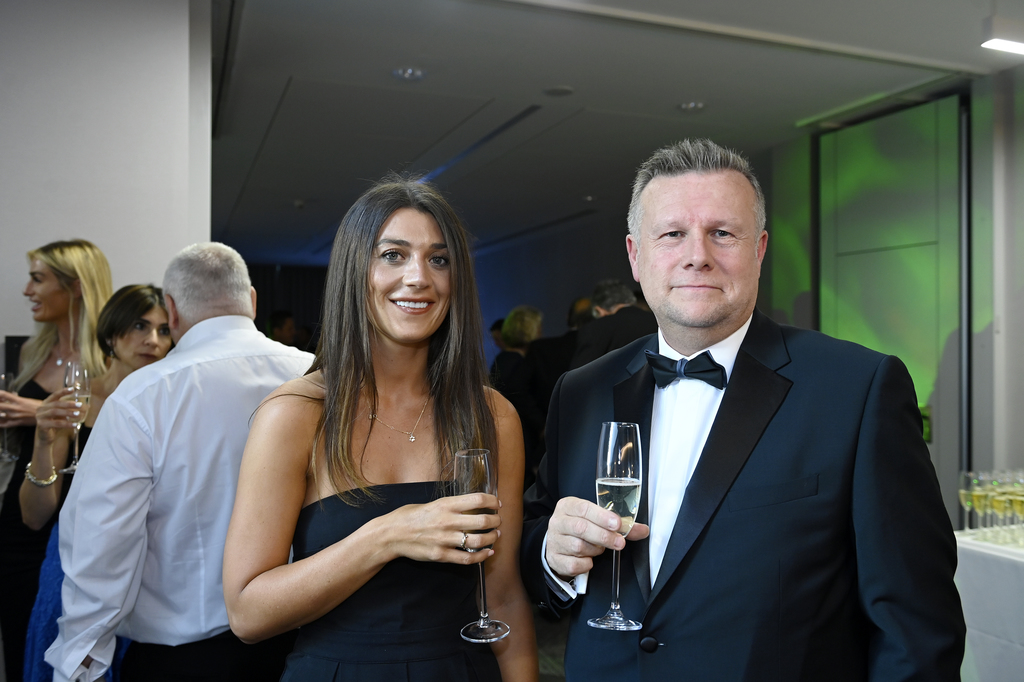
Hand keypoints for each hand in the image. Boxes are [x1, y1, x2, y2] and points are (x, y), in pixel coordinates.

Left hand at [0, 390, 42, 427]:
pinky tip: (0, 421)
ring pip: (0, 415)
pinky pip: (4, 424)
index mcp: (19, 400)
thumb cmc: (38, 406)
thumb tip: (8, 396)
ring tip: (0, 412)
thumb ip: (16, 398)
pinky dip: (0, 423)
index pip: (3, 394)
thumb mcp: (27, 400)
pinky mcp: (17, 423)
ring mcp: (15, 416)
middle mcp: (15, 408)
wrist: (47, 415)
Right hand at [34, 388, 79, 442]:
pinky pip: (56, 423)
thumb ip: (70, 409)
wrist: (45, 437)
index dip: (63, 391)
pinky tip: (75, 425)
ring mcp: (40, 416)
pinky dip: (66, 424)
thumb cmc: (54, 424)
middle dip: (69, 404)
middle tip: (80, 405)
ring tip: (78, 414)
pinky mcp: (41, 425)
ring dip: (68, 413)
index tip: (72, 389)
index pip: (55, 395)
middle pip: (56, 404)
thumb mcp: (62, 415)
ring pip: (55, 412)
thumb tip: (87, 406)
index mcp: (46, 403)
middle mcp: (41, 408)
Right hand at [382, 492, 500, 564]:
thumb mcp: (430, 503)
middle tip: (498, 520)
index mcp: (445, 504)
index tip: (497, 503)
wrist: (390, 535)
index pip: (477, 500)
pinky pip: (467, 559)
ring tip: (495, 535)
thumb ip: (450, 505)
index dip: (492, 501)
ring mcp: (444, 540)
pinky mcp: (441, 555)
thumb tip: (471, 506)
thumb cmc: (409, 516)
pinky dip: (481, 556)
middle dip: (496, 521)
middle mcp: (447, 521)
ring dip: (492, 538)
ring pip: (478, 541)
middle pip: (482, 521)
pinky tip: (487, 553)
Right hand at [545, 496, 649, 579]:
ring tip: (600, 548)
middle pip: (581, 528)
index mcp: (568, 506)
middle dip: (604, 536)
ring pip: (578, 547)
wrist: (558, 542)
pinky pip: (573, 564)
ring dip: (595, 550)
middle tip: (620, 543)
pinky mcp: (554, 558)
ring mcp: (554, 540)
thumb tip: (643, 530)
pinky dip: (585, 564)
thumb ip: (619, 524)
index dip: (602, 516)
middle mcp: (558, 521)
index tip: (618, 524)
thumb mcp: (596, 519)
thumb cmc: (580, 527)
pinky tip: (589, 559)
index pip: (584, 508)